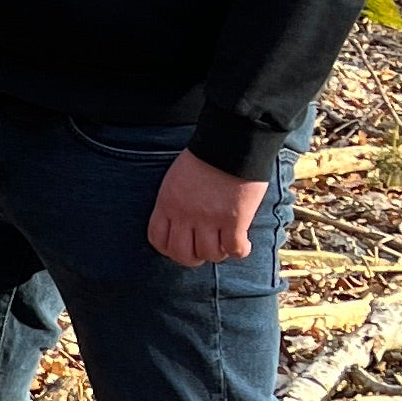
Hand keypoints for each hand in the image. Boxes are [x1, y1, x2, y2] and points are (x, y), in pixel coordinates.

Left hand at [150, 148, 270, 263]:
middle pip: (182, 254)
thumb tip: (182, 221)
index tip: (180, 246)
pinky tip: (243, 245)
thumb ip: (175, 201)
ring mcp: (209, 219)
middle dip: (193, 258)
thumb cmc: (206, 156)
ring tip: (225, 244)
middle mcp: (185, 215)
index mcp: (167, 203)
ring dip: (218, 253)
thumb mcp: (177, 178)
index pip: (158, 239)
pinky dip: (240, 251)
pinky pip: (234, 249)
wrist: (231, 142)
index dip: (169, 249)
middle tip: (203, 250)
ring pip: (209, 254)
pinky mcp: (235, 220)